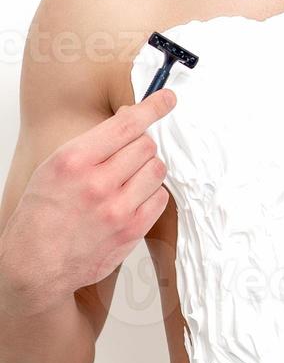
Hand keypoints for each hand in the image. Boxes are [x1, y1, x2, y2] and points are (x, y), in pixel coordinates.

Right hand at [0, 88, 175, 314]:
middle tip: (127, 157)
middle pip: (146, 145)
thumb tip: (131, 119)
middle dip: (140, 146)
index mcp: (75, 160)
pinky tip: (133, 199)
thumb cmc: (43, 213)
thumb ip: (93, 143)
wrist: (36, 263)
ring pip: (157, 169)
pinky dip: (151, 194)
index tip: (167, 99)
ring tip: (128, 180)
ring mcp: (118, 208)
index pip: (126, 124)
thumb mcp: (55, 166)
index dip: (152, 107)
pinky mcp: (132, 230)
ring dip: (147, 169)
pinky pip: (160, 198)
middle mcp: (98, 183)